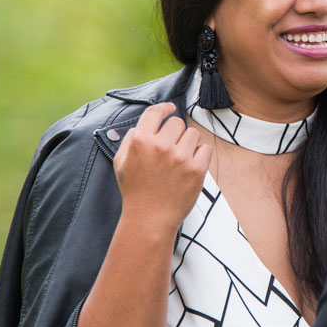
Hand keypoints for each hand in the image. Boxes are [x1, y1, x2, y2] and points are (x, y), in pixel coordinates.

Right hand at [112, 102, 211, 232]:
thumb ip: (130, 140)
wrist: (150, 219)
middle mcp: (160, 146)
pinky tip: (190, 166)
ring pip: (193, 134)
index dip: (164, 108)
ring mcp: (180, 157)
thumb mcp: (122, 163)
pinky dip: (200, 155)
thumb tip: (143, 126)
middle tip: (171, 149)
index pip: (155, 112)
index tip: (171, 108)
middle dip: (175, 133)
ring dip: (188, 143)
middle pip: (177, 122)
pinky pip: (205, 148)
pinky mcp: (196, 169)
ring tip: (180, 160)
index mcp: (140, 141)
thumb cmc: (135, 191)